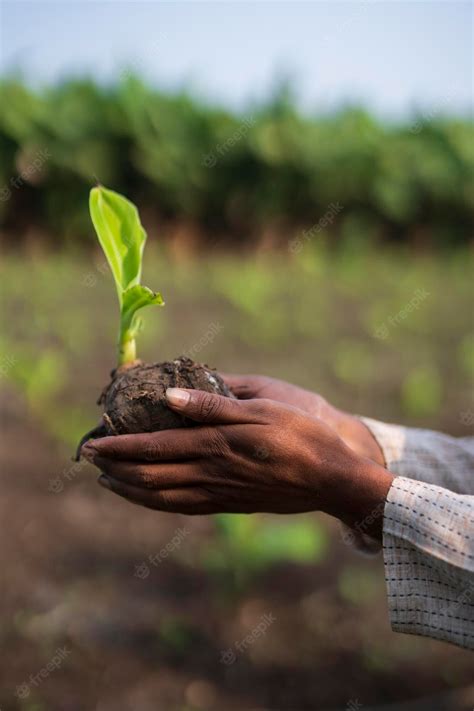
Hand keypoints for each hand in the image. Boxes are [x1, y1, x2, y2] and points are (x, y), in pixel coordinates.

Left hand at [82, 389, 392, 537]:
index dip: (119, 447)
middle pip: (148, 476)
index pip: (153, 447)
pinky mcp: (229, 504)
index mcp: (215, 445)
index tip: (92, 443)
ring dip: (130, 488)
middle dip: (114, 468)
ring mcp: (218, 493)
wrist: (331, 480)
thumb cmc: (300, 435)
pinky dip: (155, 502)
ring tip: (108, 480)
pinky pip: (181, 507)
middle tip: (89, 459)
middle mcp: (210, 473)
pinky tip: (149, 496)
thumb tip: (170, 397)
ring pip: (161, 497)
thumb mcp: (262, 407)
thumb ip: (213, 405)